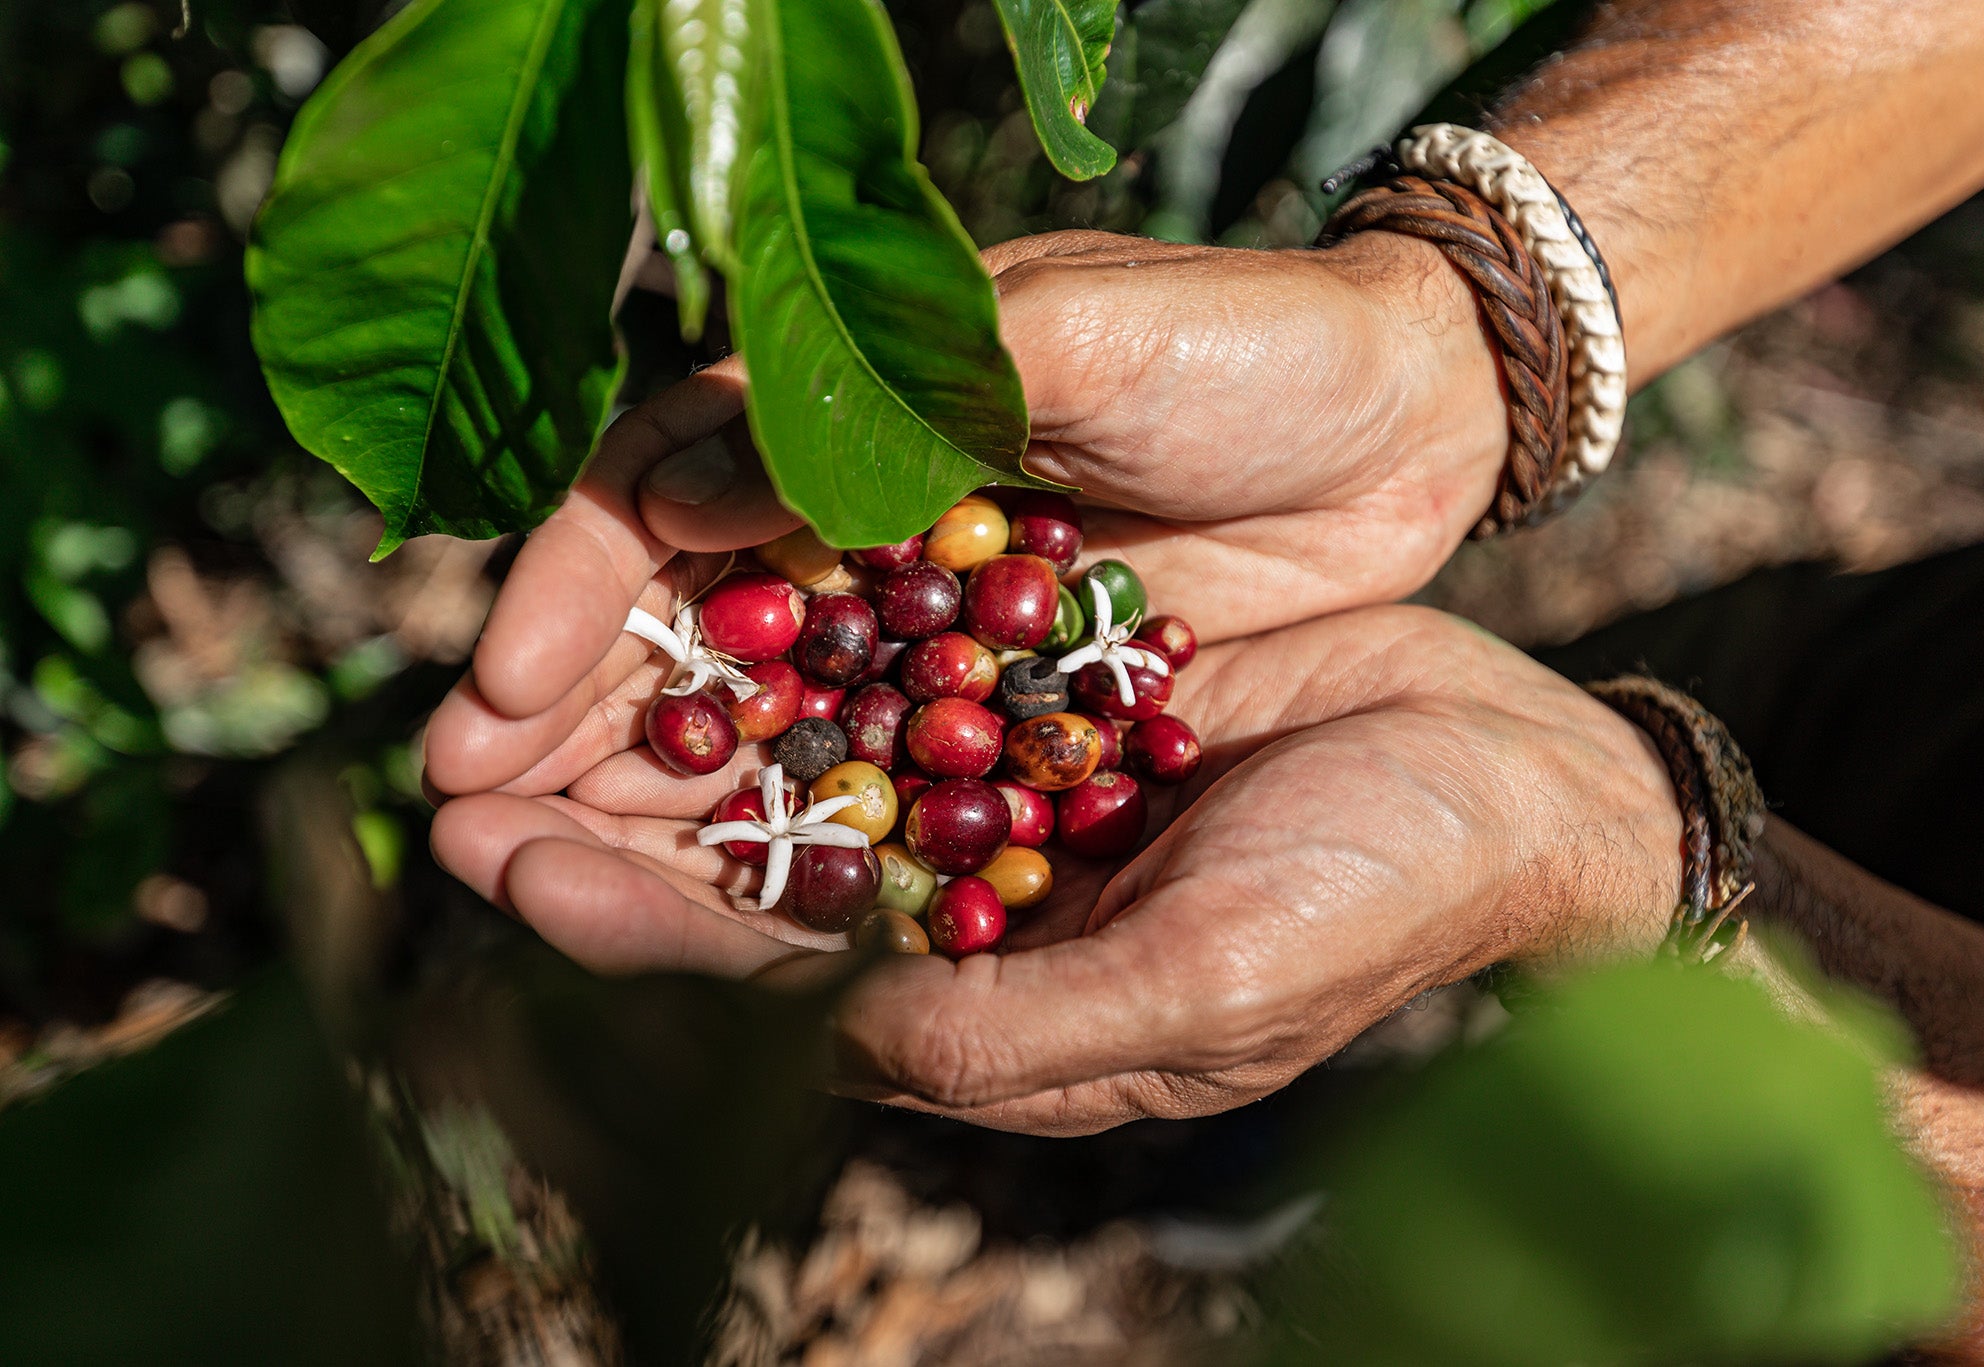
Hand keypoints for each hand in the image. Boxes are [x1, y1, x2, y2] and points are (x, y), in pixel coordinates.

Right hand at [422, 229, 1506, 796]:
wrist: (1414, 411)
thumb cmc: (1246, 343)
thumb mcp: (1070, 339)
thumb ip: (879, 406)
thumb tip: (678, 491)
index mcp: (840, 402)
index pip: (656, 496)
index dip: (566, 597)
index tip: (498, 700)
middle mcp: (858, 517)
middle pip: (683, 630)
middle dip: (573, 730)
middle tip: (471, 831)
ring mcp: (926, 620)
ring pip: (762, 719)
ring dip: (657, 803)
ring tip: (549, 888)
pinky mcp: (1002, 697)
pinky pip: (875, 773)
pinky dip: (801, 832)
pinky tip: (729, 903)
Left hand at [433, 604, 1683, 1133]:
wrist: (1516, 776)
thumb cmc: (1383, 894)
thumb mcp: (1205, 982)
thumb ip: (1014, 1027)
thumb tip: (834, 1038)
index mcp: (996, 1007)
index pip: (777, 981)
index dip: (632, 932)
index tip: (498, 866)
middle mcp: (981, 909)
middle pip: (757, 873)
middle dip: (610, 829)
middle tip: (451, 771)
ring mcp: (1013, 795)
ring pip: (806, 763)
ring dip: (675, 725)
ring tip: (531, 677)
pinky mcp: (1050, 692)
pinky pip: (895, 663)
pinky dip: (793, 638)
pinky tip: (702, 587)